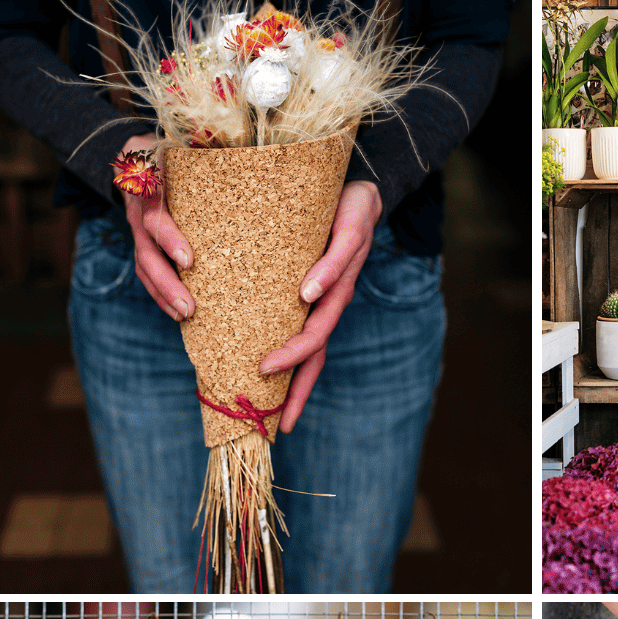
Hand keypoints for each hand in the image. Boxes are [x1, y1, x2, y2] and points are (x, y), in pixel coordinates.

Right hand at [119, 133, 193, 321]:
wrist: (134, 153)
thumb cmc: (167, 145)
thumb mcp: (175, 138)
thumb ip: (198, 143)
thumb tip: (241, 149)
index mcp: (147, 186)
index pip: (154, 216)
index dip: (168, 238)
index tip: (189, 259)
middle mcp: (138, 212)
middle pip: (146, 253)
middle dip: (167, 283)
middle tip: (190, 308)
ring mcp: (138, 230)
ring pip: (144, 267)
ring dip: (163, 295)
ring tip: (186, 317)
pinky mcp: (144, 242)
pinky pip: (147, 272)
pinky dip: (161, 294)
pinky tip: (179, 312)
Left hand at [256, 180, 382, 433]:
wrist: (359, 192)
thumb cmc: (353, 207)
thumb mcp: (349, 228)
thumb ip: (334, 260)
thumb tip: (309, 295)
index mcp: (335, 295)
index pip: (314, 338)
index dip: (291, 358)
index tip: (263, 369)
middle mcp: (325, 305)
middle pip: (311, 359)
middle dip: (293, 394)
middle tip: (273, 426)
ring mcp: (318, 302)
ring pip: (304, 351)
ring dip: (288, 385)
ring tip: (267, 413)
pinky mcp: (305, 292)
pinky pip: (290, 328)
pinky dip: (279, 351)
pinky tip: (258, 367)